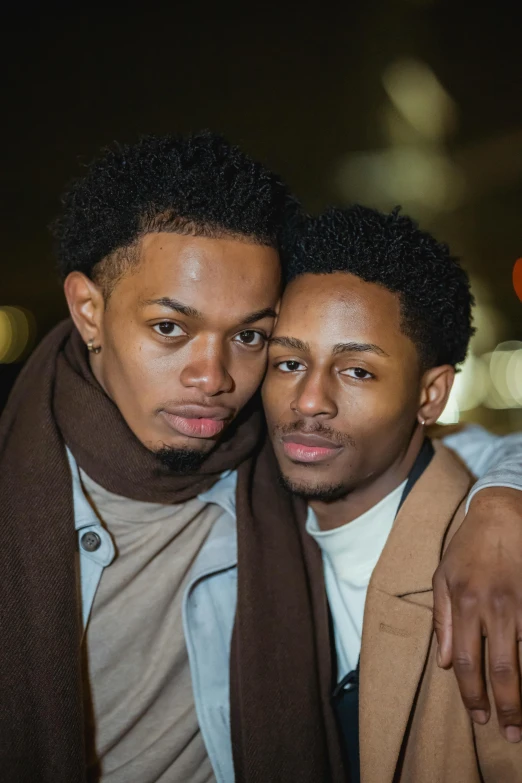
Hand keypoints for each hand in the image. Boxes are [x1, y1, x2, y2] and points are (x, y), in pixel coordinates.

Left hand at [433, 486, 521, 742]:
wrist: (503, 512)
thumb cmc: (469, 546)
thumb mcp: (443, 576)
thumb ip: (442, 620)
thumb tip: (441, 663)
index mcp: (465, 602)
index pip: (465, 661)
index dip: (471, 694)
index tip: (478, 717)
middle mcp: (493, 607)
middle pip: (501, 670)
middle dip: (505, 707)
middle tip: (511, 734)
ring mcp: (521, 604)